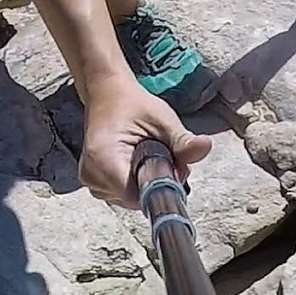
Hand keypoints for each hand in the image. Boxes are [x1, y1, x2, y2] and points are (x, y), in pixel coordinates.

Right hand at [79, 74, 212, 209]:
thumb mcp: (162, 119)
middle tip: (163, 155)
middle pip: (133, 199)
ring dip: (144, 183)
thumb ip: (182, 140)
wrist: (107, 95)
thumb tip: (205, 146)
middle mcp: (91, 174)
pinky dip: (134, 182)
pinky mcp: (93, 182)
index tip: (171, 166)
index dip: (159, 186)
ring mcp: (89, 180)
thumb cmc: (133, 105)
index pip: (136, 196)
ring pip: (128, 199)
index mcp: (103, 158)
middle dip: (154, 183)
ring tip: (147, 155)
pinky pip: (121, 194)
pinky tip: (136, 162)